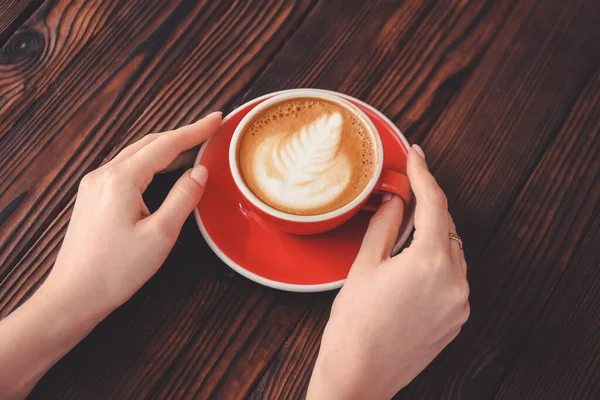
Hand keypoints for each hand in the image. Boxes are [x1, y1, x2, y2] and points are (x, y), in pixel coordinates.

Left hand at [0, 113, 221, 398]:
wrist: (73, 295)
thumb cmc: (115, 270)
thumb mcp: (160, 235)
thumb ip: (183, 198)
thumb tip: (199, 173)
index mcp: (121, 179)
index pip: (166, 144)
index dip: (195, 130)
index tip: (216, 119)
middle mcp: (104, 175)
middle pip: (149, 144)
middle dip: (181, 135)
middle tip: (209, 131)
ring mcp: (94, 185)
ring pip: (136, 155)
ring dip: (165, 148)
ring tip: (193, 148)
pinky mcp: (92, 197)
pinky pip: (125, 168)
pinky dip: (150, 163)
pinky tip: (163, 170)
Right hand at [307, 145, 468, 398]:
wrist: (359, 375)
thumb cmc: (355, 325)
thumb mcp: (364, 266)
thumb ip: (385, 225)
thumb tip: (395, 199)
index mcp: (430, 262)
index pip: (434, 203)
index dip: (424, 174)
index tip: (417, 155)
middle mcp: (454, 281)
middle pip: (448, 226)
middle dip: (429, 204)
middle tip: (408, 187)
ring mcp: (459, 302)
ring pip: (453, 251)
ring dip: (434, 233)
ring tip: (408, 226)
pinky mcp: (456, 318)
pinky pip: (453, 276)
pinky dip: (438, 261)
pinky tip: (414, 262)